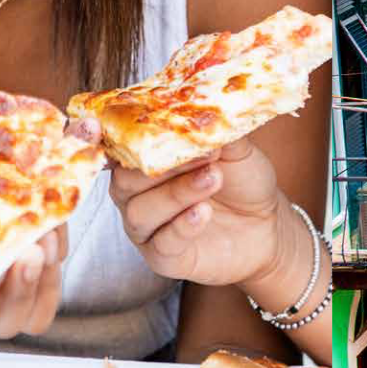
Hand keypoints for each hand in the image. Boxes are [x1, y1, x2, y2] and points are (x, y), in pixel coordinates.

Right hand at [0, 155, 68, 357]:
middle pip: (4, 322)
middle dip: (19, 290)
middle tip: (25, 253)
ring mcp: (0, 287)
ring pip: (34, 303)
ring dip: (46, 273)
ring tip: (43, 231)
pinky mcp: (25, 261)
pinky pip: (53, 272)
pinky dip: (59, 249)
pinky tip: (51, 217)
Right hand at [112, 139, 289, 287]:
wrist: (267, 224)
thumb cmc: (241, 180)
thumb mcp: (234, 149)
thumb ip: (216, 131)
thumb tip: (208, 111)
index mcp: (141, 162)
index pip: (114, 148)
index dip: (100, 137)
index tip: (99, 124)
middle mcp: (134, 195)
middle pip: (124, 180)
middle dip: (160, 167)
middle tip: (200, 154)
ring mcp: (146, 228)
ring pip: (141, 212)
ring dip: (176, 194)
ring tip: (213, 178)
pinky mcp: (163, 257)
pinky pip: (162, 242)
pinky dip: (182, 225)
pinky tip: (204, 212)